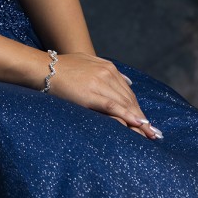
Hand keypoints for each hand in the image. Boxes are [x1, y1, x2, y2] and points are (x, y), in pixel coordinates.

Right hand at [34, 51, 161, 139]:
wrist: (43, 69)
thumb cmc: (62, 68)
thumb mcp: (88, 62)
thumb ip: (107, 70)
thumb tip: (127, 82)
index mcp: (108, 68)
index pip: (128, 92)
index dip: (138, 109)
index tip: (146, 123)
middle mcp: (107, 74)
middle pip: (130, 100)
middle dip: (142, 118)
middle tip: (154, 134)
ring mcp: (100, 83)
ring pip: (125, 104)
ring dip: (139, 121)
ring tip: (149, 135)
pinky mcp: (91, 94)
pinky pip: (113, 107)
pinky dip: (127, 116)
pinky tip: (137, 124)